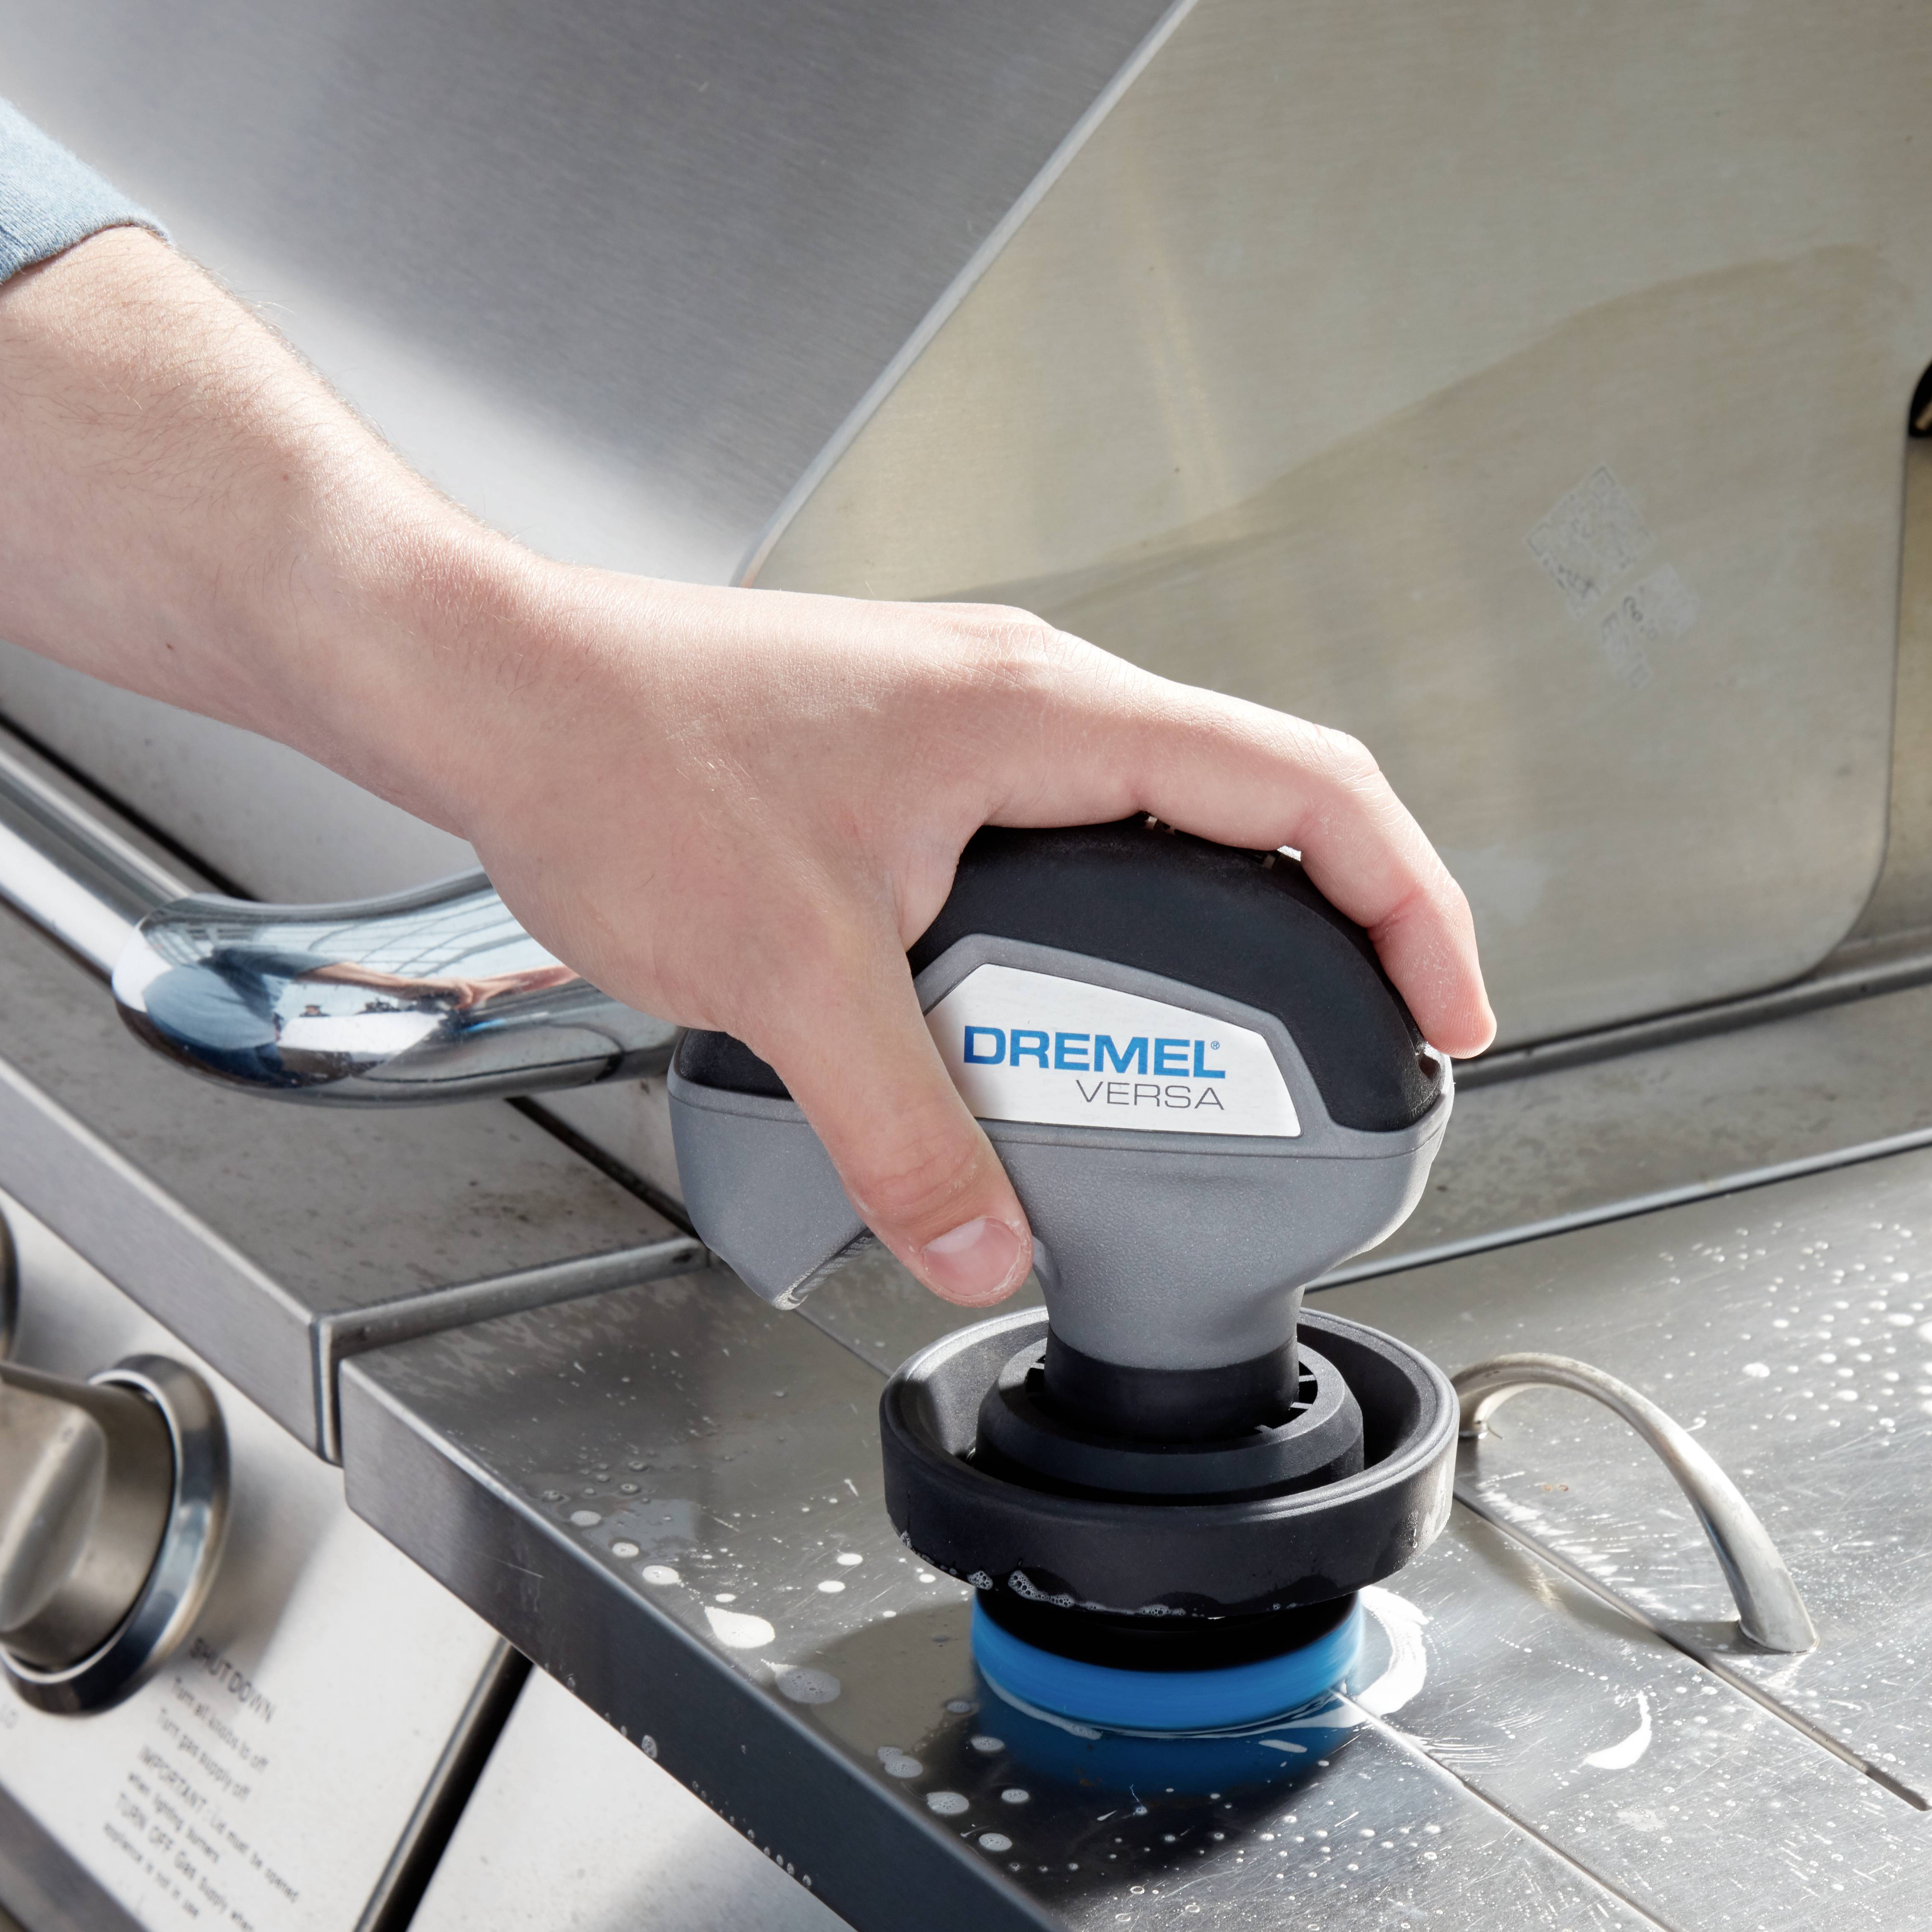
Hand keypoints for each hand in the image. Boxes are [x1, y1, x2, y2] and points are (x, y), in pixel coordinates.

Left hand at [0, 230, 1492, 1305]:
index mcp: (1043, 712)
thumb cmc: (617, 757)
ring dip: (1225, 921)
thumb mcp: (787, 976)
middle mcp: (1023, 697)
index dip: (1408, 901)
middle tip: (1371, 1046)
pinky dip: (1120, 920)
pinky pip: (1071, 834)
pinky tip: (1084, 1009)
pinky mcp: (909, 759)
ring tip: (1249, 1046)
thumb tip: (982, 1247)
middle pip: (1259, 795)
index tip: (1448, 1008)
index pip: (1303, 786)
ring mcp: (967, 720)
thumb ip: (906, 1128)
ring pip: (1164, 813)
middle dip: (1341, 923)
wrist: (484, 684)